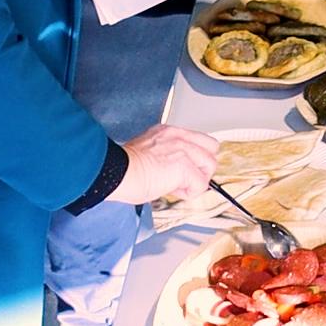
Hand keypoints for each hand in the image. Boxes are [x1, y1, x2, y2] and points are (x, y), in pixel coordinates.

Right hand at [104, 124, 225, 205]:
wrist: (113, 173)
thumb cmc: (121, 169)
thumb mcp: (147, 153)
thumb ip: (166, 155)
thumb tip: (176, 172)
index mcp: (168, 132)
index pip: (199, 140)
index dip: (195, 158)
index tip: (183, 171)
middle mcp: (178, 136)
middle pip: (211, 149)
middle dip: (201, 167)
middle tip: (181, 179)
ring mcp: (183, 150)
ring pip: (210, 166)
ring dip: (195, 181)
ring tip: (174, 186)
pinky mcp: (184, 167)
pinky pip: (201, 185)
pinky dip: (189, 193)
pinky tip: (171, 191)